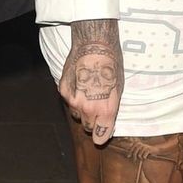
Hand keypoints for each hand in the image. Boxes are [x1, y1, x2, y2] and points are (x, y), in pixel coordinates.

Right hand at [59, 18, 122, 144]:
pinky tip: (81, 85)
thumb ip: (111, 109)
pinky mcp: (63, 91)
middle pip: (87, 126)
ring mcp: (73, 100)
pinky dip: (74, 97)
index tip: (101, 137)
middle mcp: (88, 108)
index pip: (100, 134)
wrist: (94, 46)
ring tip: (89, 95)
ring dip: (82, 110)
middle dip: (93, 121)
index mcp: (105, 109)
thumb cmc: (111, 65)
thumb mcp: (118, 89)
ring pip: (76, 115)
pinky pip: (69, 102)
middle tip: (97, 109)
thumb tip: (107, 122)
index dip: (101, 136)